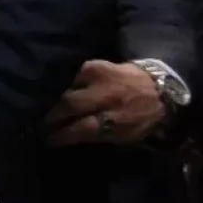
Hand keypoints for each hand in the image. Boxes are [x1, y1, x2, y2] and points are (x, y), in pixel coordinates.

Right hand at [45, 60, 168, 145]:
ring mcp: (101, 77)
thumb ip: (97, 135)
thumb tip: (69, 134)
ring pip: (69, 89)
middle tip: (41, 122)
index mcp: (118, 120)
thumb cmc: (141, 120)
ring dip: (57, 100)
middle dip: (53, 115)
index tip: (49, 139)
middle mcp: (108, 96)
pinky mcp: (96, 64)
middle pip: (71, 105)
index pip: (82, 128)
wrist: (161, 91)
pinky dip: (68, 85)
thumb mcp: (124, 136)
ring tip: (48, 107)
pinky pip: (74, 76)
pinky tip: (63, 90)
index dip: (62, 134)